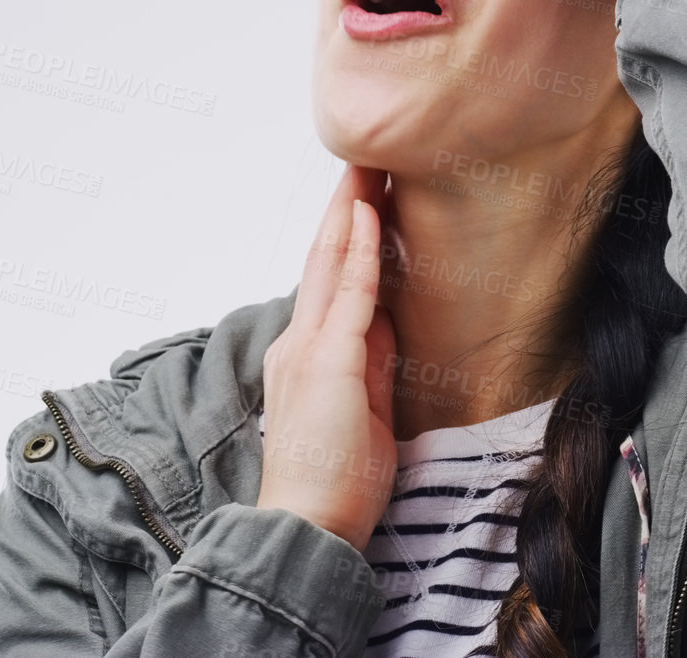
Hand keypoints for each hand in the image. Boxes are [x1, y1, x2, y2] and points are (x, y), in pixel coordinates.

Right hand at [257, 164, 399, 552]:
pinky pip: (350, 293)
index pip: (329, 282)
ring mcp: (309, 349)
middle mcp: (299, 343)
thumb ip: (373, 363)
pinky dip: (360, 249)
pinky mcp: (329, 361)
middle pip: (324, 258)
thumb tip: (388, 323)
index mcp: (307, 356)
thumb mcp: (367, 410)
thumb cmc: (337, 482)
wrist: (310, 527)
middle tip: (365, 159)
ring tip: (367, 165)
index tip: (365, 198)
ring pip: (331, 262)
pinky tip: (369, 214)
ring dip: (351, 210)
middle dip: (345, 207)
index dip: (346, 236)